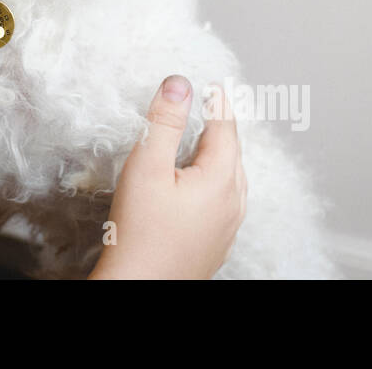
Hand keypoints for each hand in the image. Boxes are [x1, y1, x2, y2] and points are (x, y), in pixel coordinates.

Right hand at [88, 77, 246, 278]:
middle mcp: (232, 203)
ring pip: (233, 179)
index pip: (224, 129)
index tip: (215, 85)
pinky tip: (204, 186)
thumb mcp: (146, 166)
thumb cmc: (139, 232)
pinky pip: (227, 201)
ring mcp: (227, 227)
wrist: (138, 287)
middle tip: (215, 106)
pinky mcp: (217, 244)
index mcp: (219, 180)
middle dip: (223, 127)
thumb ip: (164, 122)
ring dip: (223, 155)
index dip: (218, 103)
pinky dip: (219, 180)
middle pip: (232, 153)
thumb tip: (180, 84)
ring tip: (211, 139)